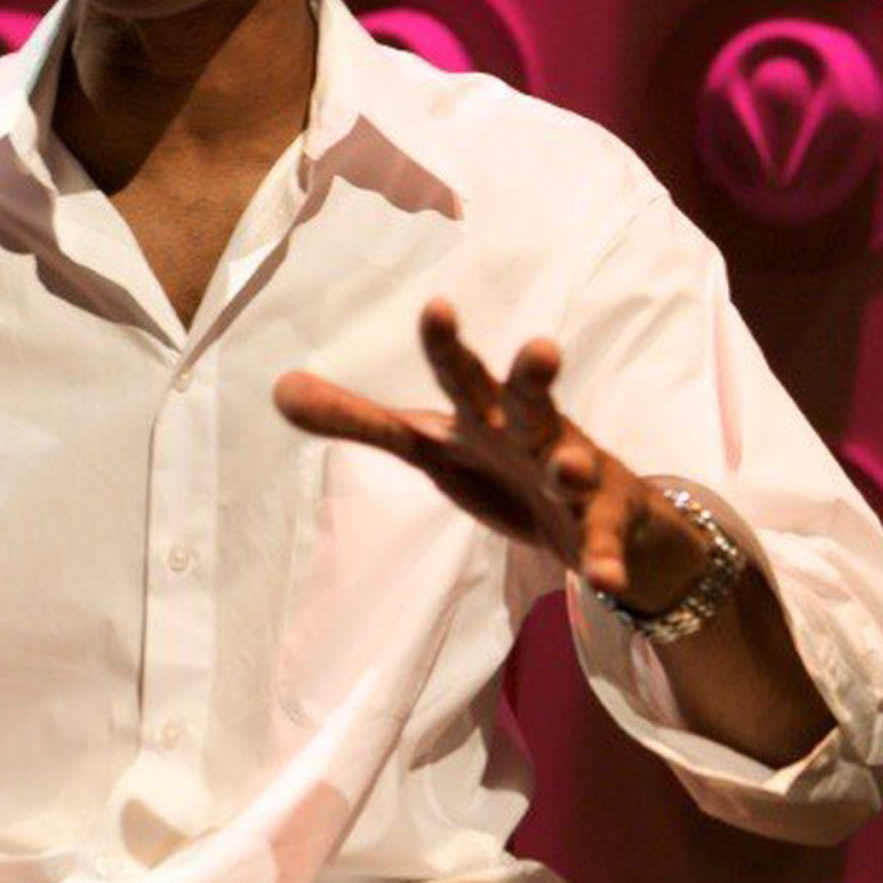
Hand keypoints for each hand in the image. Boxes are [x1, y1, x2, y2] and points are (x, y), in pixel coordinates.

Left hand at [273, 300, 707, 614]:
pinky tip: (601, 576)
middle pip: (531, 400)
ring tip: (571, 469)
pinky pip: (603, 543)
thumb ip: (361, 420)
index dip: (446, 344)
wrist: (598, 515)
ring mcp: (576, 477)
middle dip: (534, 376)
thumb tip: (278, 389)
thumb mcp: (430, 446)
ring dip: (572, 467)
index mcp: (485, 413)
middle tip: (540, 348)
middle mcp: (534, 433)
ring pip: (575, 466)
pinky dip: (605, 560)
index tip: (436, 306)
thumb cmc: (502, 464)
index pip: (460, 374)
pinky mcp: (604, 524)